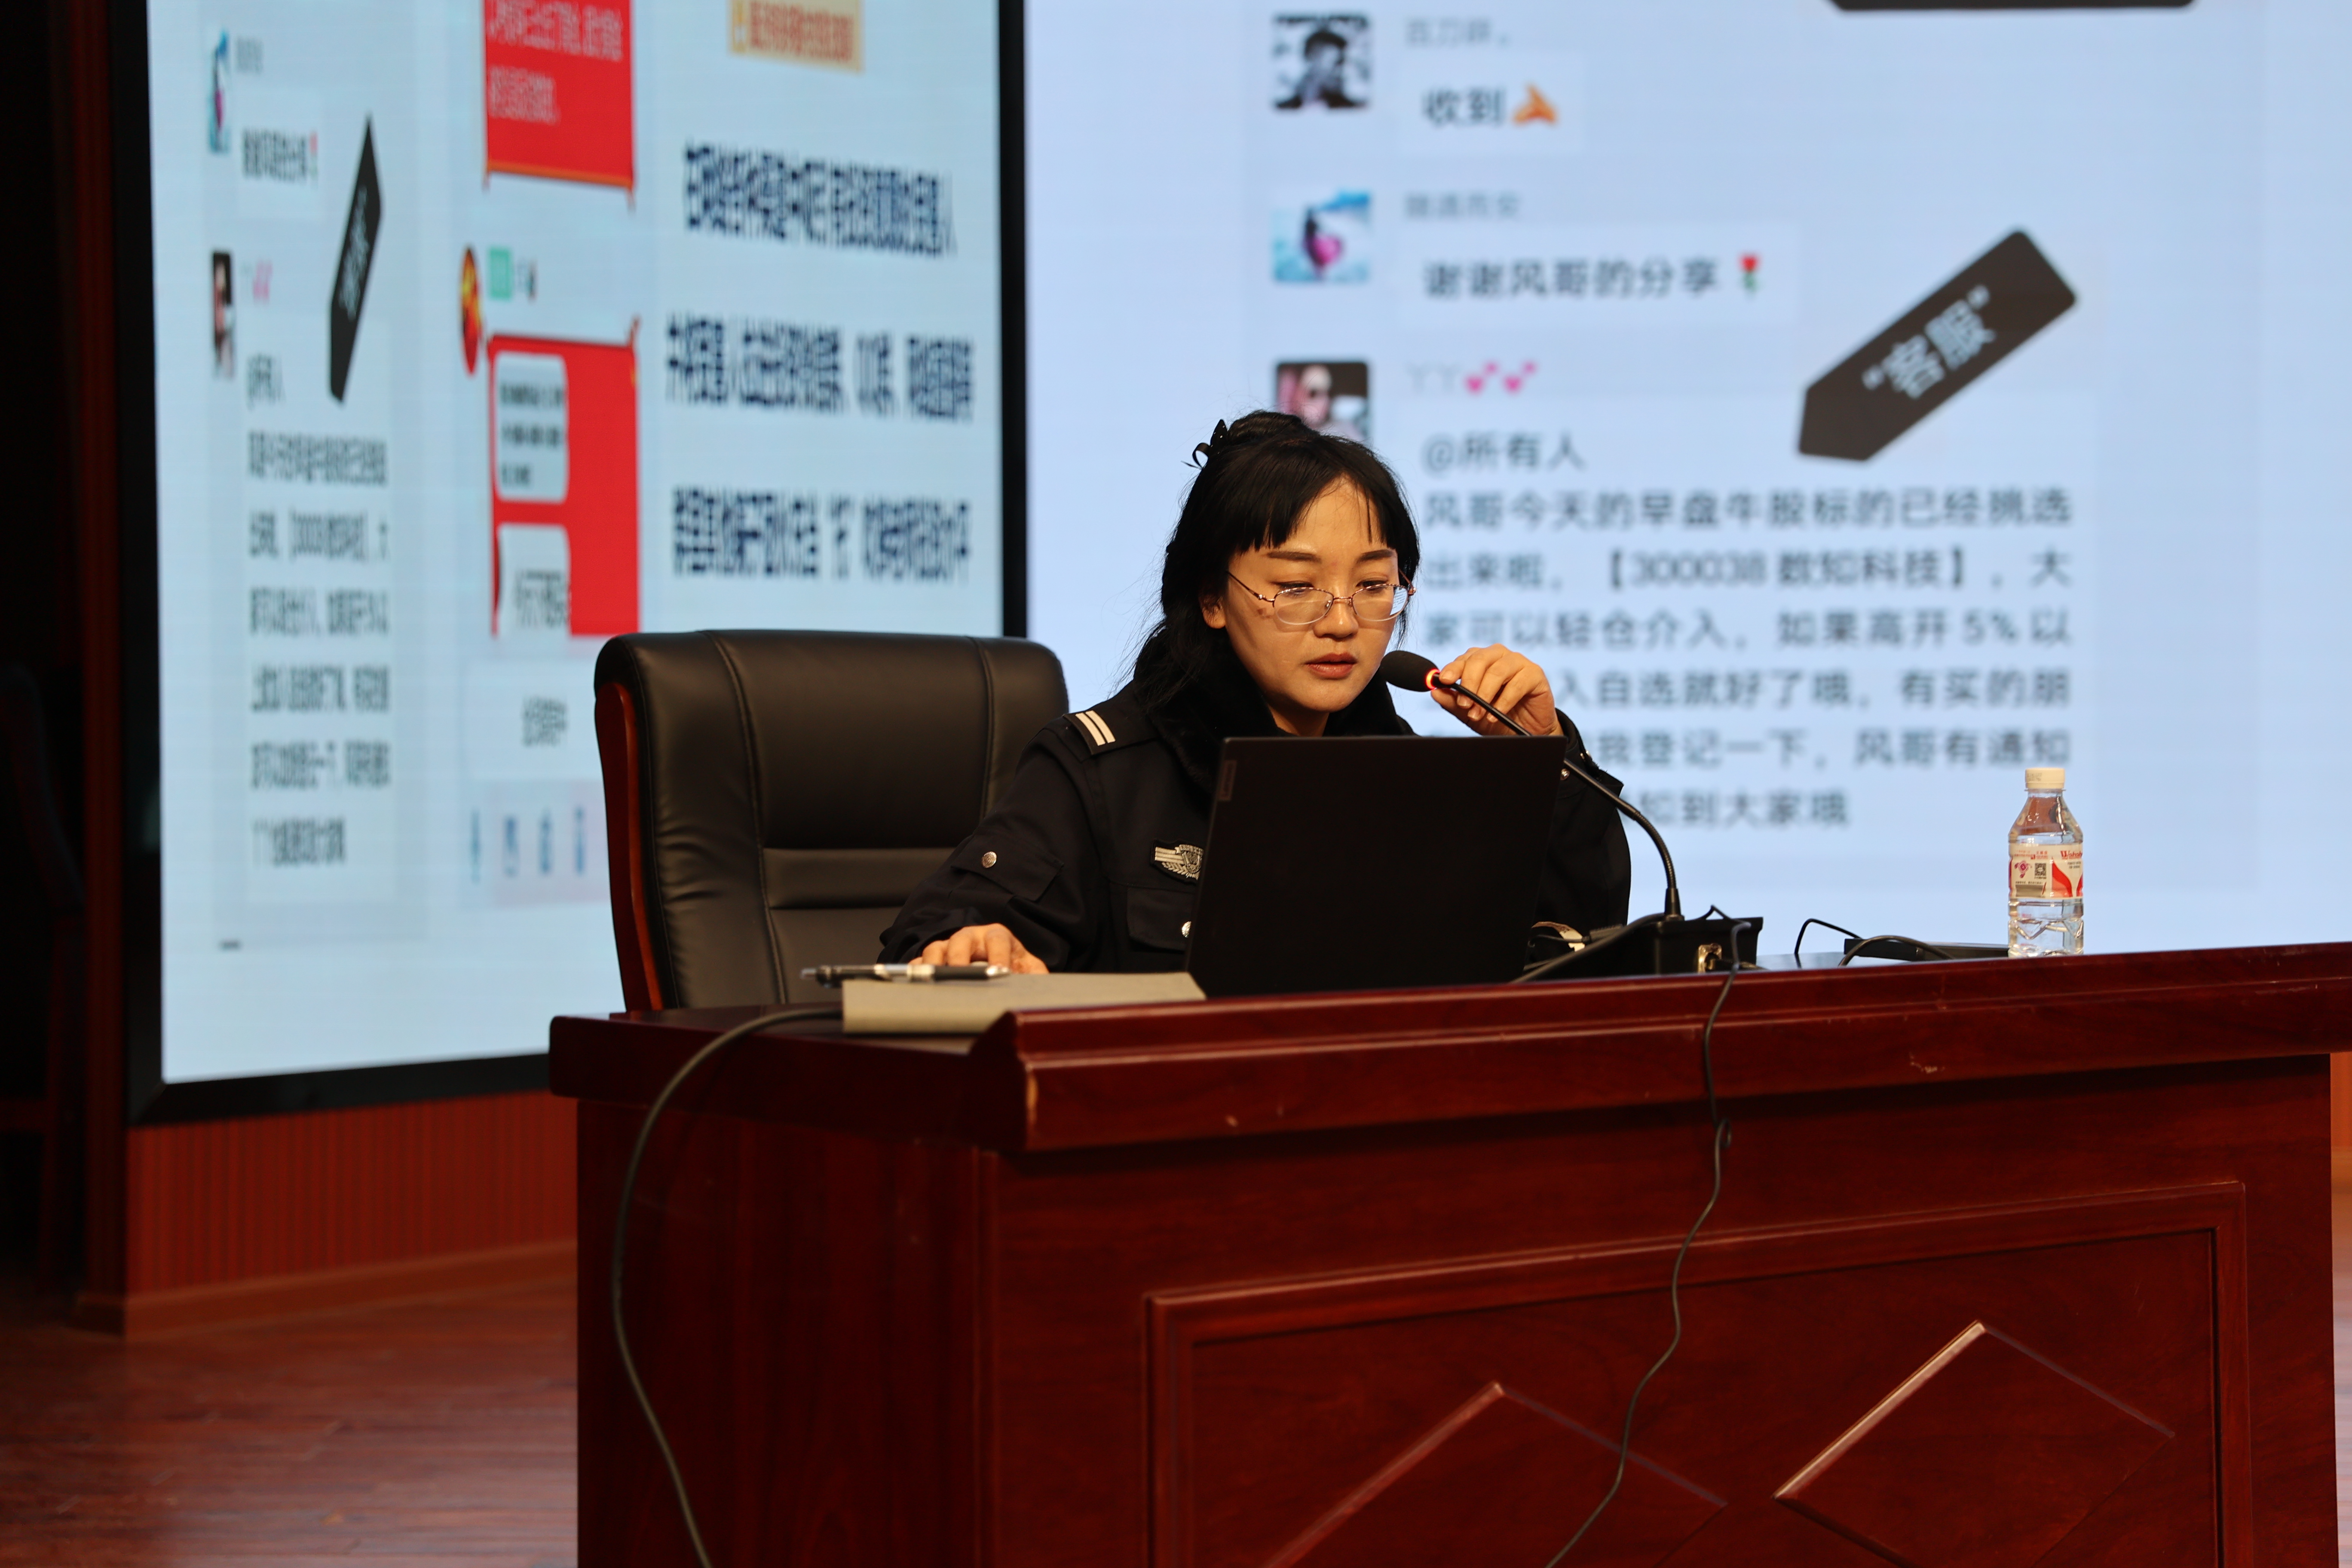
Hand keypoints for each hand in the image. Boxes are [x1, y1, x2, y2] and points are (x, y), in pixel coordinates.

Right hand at [920, 923, 1048, 972]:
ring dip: (934, 963)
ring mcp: (950, 946)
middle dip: (960, 957)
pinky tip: (918, 984)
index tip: (1002, 972)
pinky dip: (918, 971)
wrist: (996, 963)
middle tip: (961, 975)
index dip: (999, 955)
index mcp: (997, 936)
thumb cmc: (1011, 963)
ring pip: (937, 948)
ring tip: (935, 980)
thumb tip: (1045, 987)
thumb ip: (1037, 975)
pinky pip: (921, 961)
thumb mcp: (1029, 967)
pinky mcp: (935, 959)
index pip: (998, 940)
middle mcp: (971, 937)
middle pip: (961, 939)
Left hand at [1429, 644, 1563, 737]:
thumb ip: (1453, 702)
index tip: (1444, 681)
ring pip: (1497, 671)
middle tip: (1464, 705)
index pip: (1465, 658)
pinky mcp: (1535, 674)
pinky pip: (1517, 683)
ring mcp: (1518, 663)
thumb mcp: (1470, 713)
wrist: (1525, 730)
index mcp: (1483, 661)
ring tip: (1479, 713)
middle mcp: (1499, 656)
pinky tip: (1496, 714)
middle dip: (1469, 683)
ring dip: (1485, 694)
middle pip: (1480, 660)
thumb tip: (1435, 692)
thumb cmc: (1498, 717)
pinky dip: (1503, 701)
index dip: (1453, 668)